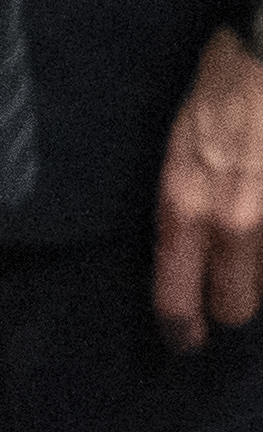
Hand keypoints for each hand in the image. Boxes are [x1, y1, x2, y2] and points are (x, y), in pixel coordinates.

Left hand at [156, 26, 262, 354]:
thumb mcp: (179, 148)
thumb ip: (187, 207)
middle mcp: (232, 221)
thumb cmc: (219, 90)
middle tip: (229, 302)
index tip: (186, 341)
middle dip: (232, 308)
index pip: (176, 297)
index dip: (181, 329)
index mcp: (185, 206)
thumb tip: (196, 253)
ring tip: (251, 257)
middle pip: (237, 307)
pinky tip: (261, 228)